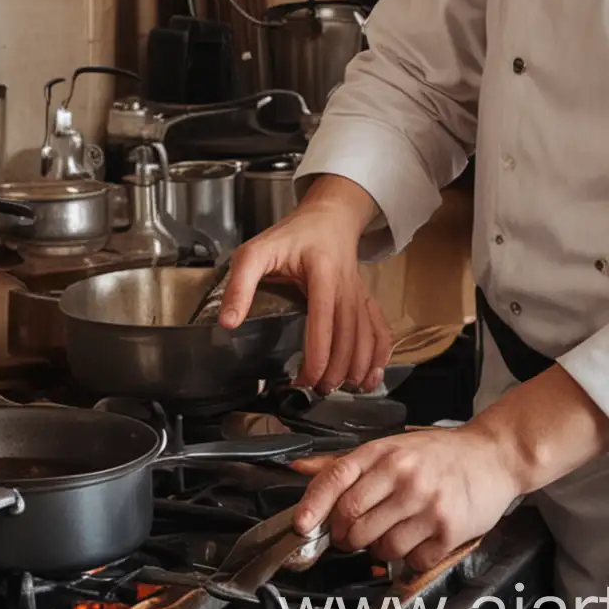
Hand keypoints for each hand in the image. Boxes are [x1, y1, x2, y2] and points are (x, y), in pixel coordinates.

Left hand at [218, 175, 391, 393]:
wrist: (329, 217)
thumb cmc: (291, 235)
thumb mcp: (256, 252)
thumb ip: (240, 285)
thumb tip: (228, 323)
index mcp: (321, 275)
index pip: (324, 323)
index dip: (317, 357)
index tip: (304, 379)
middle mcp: (347, 287)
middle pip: (348, 337)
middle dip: (335, 371)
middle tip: (316, 390)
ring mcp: (360, 294)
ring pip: (366, 338)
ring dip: (357, 369)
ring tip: (341, 389)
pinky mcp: (366, 300)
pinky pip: (380, 329)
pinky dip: (380, 355)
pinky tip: (372, 376)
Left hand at [288, 427, 519, 571]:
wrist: (492, 456)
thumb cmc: (438, 454)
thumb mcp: (390, 447)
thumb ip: (345, 463)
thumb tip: (299, 467)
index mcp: (384, 453)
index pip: (337, 478)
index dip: (314, 504)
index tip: (302, 525)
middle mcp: (404, 476)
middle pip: (353, 520)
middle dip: (347, 536)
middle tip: (353, 535)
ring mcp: (427, 503)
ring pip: (381, 546)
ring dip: (380, 549)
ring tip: (393, 532)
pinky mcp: (449, 529)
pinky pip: (413, 560)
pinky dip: (410, 558)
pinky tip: (419, 539)